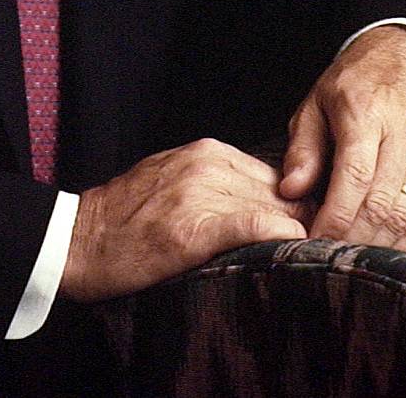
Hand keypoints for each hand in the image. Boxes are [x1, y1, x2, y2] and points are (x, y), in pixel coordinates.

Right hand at [60, 138, 310, 302]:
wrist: (78, 239)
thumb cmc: (125, 219)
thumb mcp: (174, 183)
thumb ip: (219, 185)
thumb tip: (271, 207)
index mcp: (206, 152)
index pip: (274, 175)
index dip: (297, 205)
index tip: (315, 230)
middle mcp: (207, 164)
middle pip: (279, 190)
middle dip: (305, 219)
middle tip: (328, 244)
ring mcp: (200, 193)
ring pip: (272, 206)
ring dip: (299, 230)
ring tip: (318, 253)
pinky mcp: (194, 227)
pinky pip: (251, 223)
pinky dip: (278, 234)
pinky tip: (293, 246)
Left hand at [280, 25, 405, 250]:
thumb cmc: (354, 82)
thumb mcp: (316, 102)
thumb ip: (303, 148)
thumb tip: (291, 190)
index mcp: (366, 114)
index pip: (353, 178)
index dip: (334, 217)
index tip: (311, 240)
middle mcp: (403, 136)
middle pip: (380, 205)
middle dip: (350, 238)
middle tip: (324, 255)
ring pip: (404, 217)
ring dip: (375, 244)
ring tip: (347, 256)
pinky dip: (402, 241)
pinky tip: (379, 248)